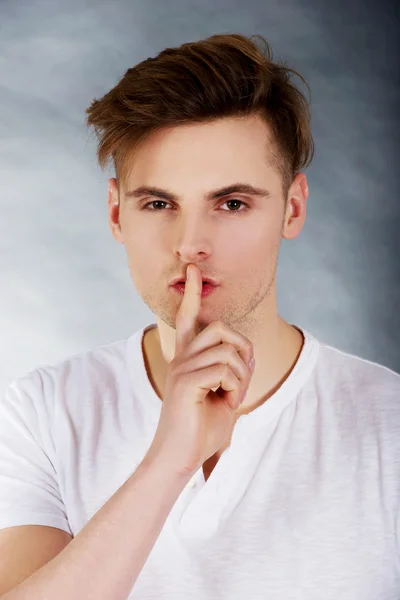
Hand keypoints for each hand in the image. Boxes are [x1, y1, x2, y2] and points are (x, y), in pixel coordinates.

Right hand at [147, 263, 254, 475]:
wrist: (180, 459)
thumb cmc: (202, 431)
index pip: (186, 318)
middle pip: (219, 327)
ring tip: (233, 397)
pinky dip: (236, 387)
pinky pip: (226, 369)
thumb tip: (246, 355)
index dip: (192, 294)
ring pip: (227, 349)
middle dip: (242, 347)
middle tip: (241, 379)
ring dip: (242, 375)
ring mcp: (182, 368)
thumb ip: (232, 373)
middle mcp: (181, 359)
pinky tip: (227, 404)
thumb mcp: (225, 397)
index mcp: (187, 360)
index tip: (193, 270)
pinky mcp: (185, 382)